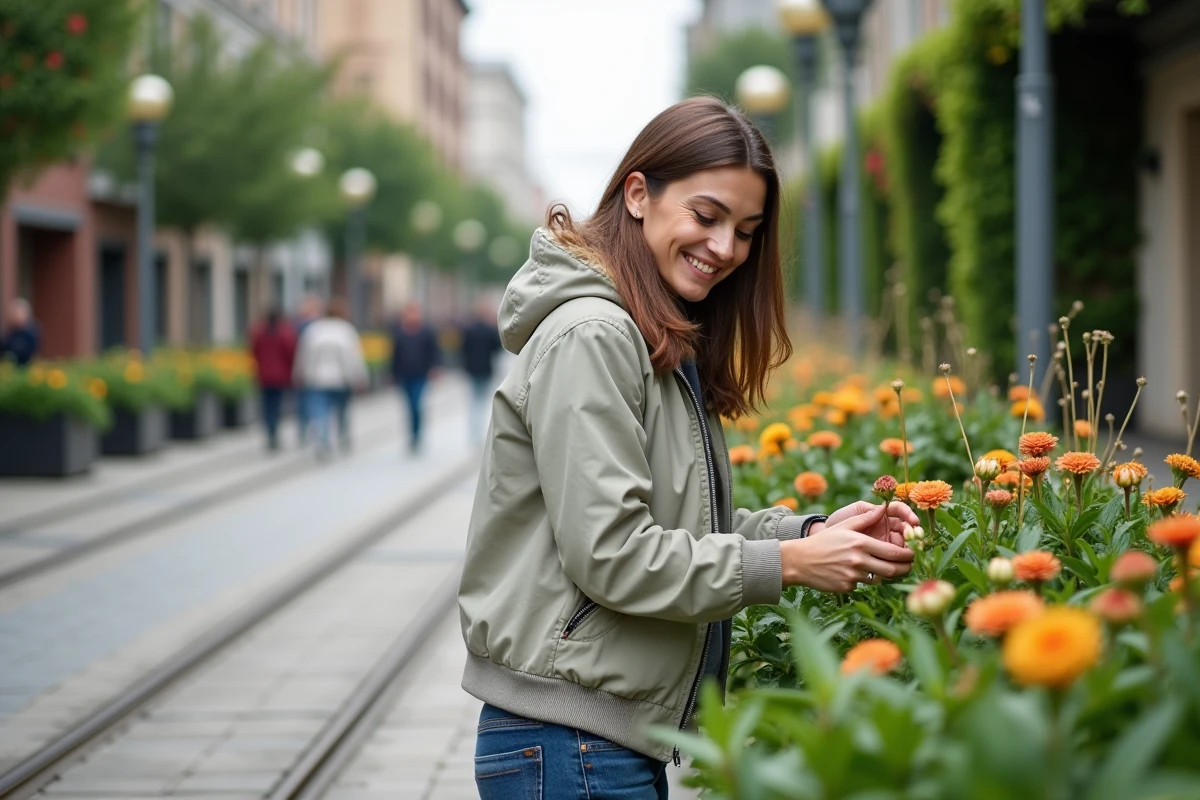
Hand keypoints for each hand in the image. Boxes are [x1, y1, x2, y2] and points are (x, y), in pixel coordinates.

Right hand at [781, 506, 914, 592]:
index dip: (907, 555)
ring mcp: (853, 575)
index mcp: (860, 543)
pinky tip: (856, 573)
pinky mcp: (847, 587)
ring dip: (885, 575)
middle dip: (905, 569)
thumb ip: (866, 518)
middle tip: (909, 566)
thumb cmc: (823, 541)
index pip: (893, 552)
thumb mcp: (844, 526)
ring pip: (879, 579)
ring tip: (887, 569)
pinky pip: (863, 585)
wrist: (799, 560)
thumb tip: (884, 508)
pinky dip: (864, 580)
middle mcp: (858, 560)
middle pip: (892, 570)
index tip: (912, 555)